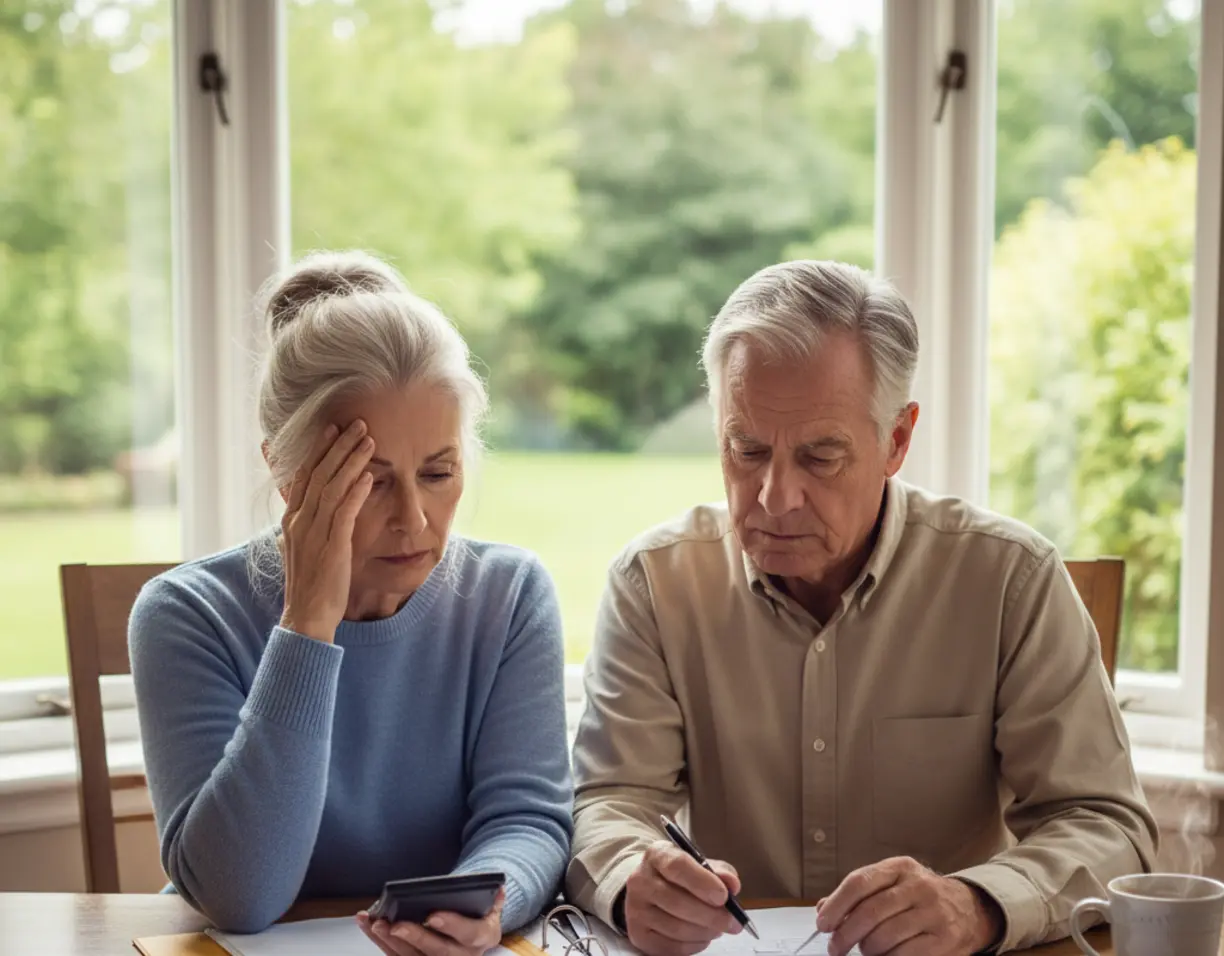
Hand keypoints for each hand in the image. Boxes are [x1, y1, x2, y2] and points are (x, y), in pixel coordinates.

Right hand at [279, 420, 374, 642]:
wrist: (306, 616)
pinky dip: (356, 491)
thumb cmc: (312, 583)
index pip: (304, 475)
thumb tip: (317, 505)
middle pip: (319, 473)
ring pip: (332, 487)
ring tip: (369, 440)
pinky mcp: (331, 547)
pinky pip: (343, 512)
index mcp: (292, 520)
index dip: (319, 450)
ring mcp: (313, 533)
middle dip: (338, 446)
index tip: (332, 429)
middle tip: (357, 423)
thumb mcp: (305, 547)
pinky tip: (369, 476)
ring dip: (351, 461)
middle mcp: (299, 522)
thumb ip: (311, 523)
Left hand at [357, 888, 505, 955]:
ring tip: (374, 922)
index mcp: (480, 939)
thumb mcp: (489, 910)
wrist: (472, 940)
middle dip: (414, 938)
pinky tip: (368, 925)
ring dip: (389, 941)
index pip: (468, 934)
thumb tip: (498, 887)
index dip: (451, 925)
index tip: (432, 915)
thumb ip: (493, 900)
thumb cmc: (477, 919)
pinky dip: (380, 942)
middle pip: (436, 951)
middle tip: (395, 925)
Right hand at [623, 841, 742, 955]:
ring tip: (718, 928)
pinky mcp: (637, 934)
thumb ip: (719, 872)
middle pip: (677, 902)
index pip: (677, 866)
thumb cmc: (682, 877)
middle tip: (733, 922)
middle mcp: (640, 880)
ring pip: (676, 928)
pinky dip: (694, 945)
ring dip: (705, 932)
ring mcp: (635, 908)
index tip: (724, 897)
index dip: (702, 882)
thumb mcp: (700, 865)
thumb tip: (732, 885)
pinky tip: (703, 936)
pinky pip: (671, 947)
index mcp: (657, 855)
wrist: (651, 889)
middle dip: (711, 915)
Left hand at [816, 857, 1001, 955]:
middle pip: (870, 911)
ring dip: (867, 949)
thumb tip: (824, 908)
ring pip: (885, 936)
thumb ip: (859, 893)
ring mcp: (933, 912)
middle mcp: (918, 886)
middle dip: (846, 934)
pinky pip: (904, 954)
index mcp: (899, 868)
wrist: (969, 909)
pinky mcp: (944, 939)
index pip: (859, 882)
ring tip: (864, 950)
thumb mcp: (891, 883)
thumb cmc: (919, 897)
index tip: (822, 923)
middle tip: (835, 947)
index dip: (836, 905)